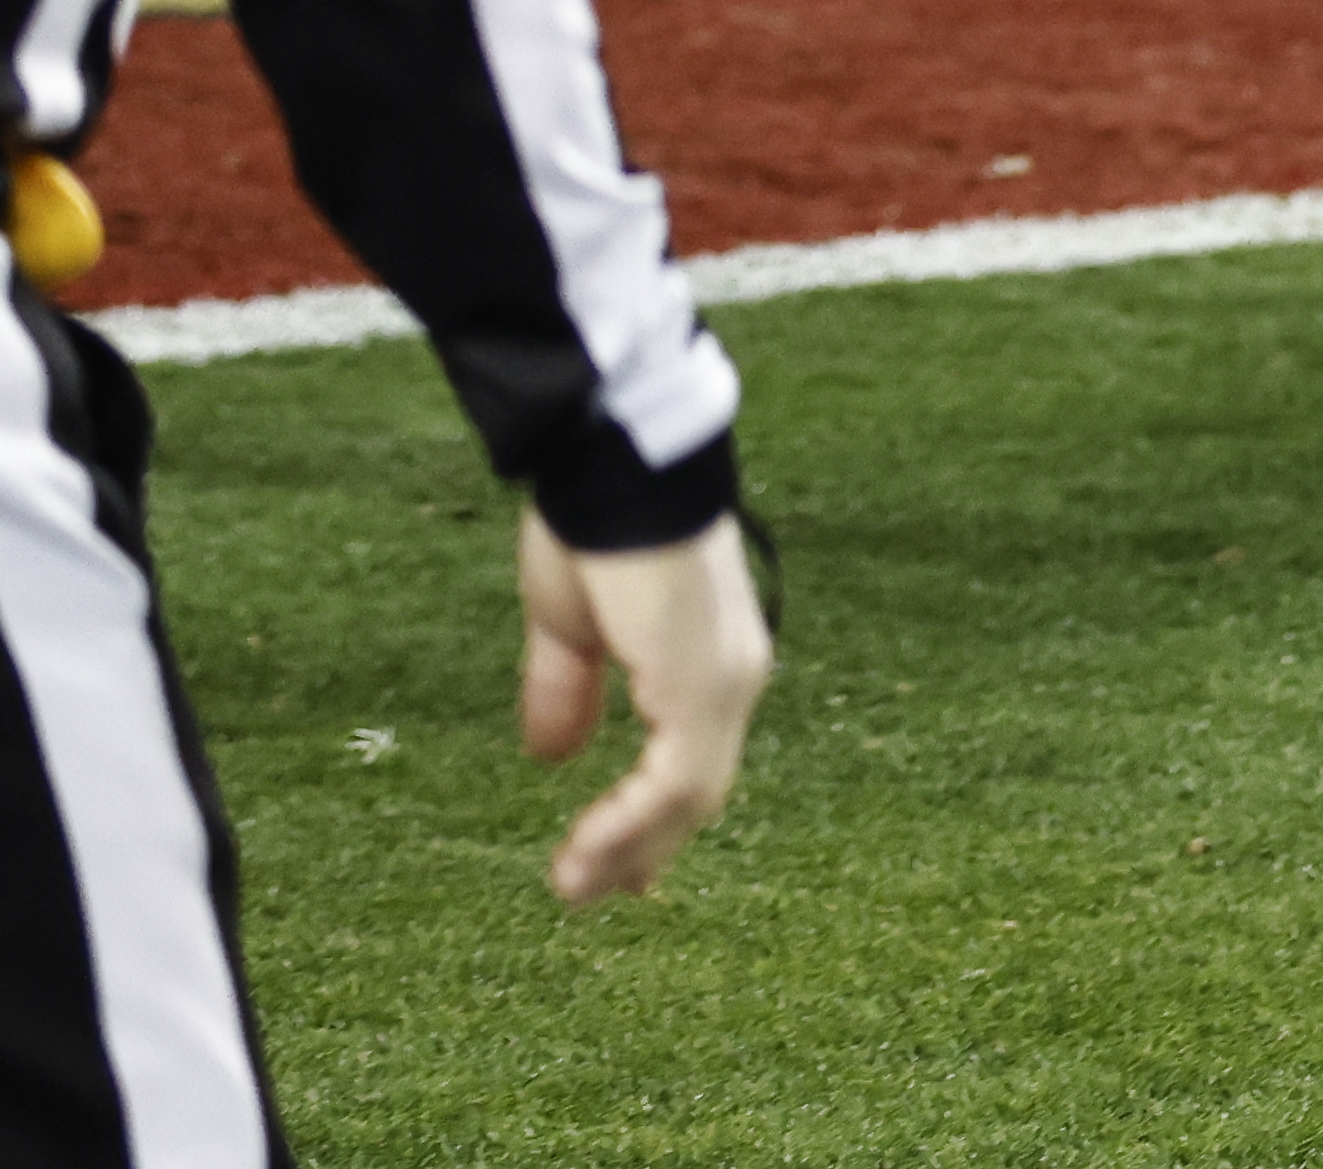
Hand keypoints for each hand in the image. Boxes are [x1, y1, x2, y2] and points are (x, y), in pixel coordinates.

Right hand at [521, 511, 772, 900]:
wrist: (611, 471)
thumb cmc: (592, 530)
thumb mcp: (570, 628)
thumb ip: (567, 691)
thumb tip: (550, 756)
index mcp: (705, 661)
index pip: (692, 759)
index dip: (651, 816)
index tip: (609, 864)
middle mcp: (733, 675)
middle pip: (696, 789)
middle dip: (640, 847)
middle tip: (590, 892)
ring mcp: (726, 681)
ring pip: (689, 795)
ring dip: (628, 848)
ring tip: (572, 887)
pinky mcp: (705, 684)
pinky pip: (676, 779)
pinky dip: (631, 824)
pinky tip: (585, 853)